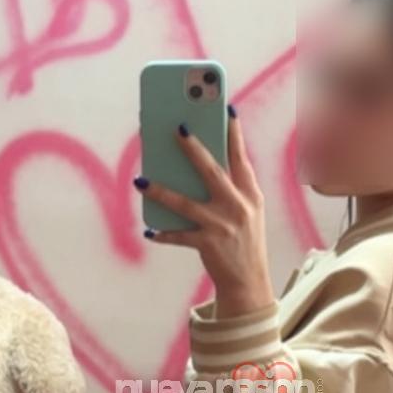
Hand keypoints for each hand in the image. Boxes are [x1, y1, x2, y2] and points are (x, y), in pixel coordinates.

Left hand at [136, 108, 274, 317]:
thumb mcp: (247, 212)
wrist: (249, 283)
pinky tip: (149, 230)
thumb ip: (231, 189)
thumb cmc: (243, 242)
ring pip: (185, 203)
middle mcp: (238, 206)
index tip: (226, 109)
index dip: (233, 133)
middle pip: (212, 171)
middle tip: (177, 128)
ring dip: (161, 191)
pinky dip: (163, 233)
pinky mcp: (208, 244)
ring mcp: (223, 225)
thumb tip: (196, 164)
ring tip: (141, 180)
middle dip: (194, 149)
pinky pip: (179, 235)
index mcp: (250, 194)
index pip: (241, 158)